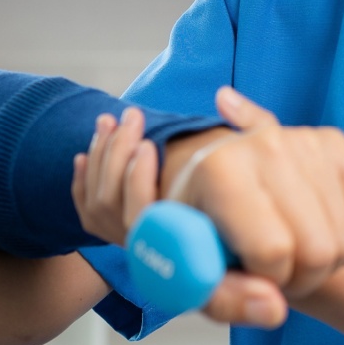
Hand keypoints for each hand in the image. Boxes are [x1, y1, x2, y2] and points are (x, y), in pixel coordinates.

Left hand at [71, 105, 290, 329]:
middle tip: (131, 116)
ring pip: (100, 206)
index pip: (146, 215)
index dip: (139, 180)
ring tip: (109, 121)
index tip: (148, 145)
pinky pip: (88, 215)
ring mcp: (137, 244)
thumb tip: (224, 97)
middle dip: (117, 154)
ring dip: (101, 158)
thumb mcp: (261, 156)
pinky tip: (83, 156)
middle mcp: (158, 247)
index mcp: (188, 235)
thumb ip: (253, 125)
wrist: (240, 238)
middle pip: (114, 206)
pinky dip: (81, 183)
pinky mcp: (121, 237)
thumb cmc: (255, 190)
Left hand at [164, 87, 343, 304]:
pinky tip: (319, 239)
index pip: (273, 250)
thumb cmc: (197, 225)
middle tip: (276, 270)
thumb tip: (274, 310)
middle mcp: (265, 147)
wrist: (204, 173)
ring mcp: (305, 141)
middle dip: (302, 278)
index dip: (269, 279)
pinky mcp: (336, 145)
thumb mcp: (190, 275)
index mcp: (220, 172)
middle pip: (318, 249)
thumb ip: (225, 301)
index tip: (252, 274)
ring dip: (328, 264)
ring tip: (293, 253)